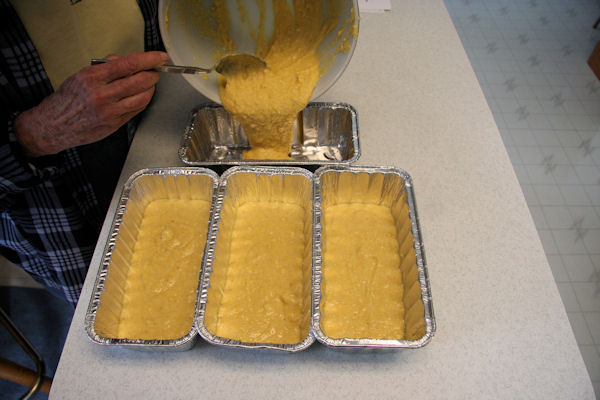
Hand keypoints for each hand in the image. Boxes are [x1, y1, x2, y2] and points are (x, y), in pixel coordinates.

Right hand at [13, 51, 168, 157]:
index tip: (160, 57)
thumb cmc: (68, 99)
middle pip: (139, 81)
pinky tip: (140, 96)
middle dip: (152, 74)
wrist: (55, 125)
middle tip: (154, 71)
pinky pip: (137, 110)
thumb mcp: (81, 75)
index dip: (149, 59)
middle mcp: (102, 95)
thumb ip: (105, 66)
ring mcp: (110, 111)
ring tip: (148, 84)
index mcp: (92, 78)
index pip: (128, 64)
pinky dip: (143, 100)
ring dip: (150, 88)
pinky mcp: (115, 124)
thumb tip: (126, 60)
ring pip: (142, 97)